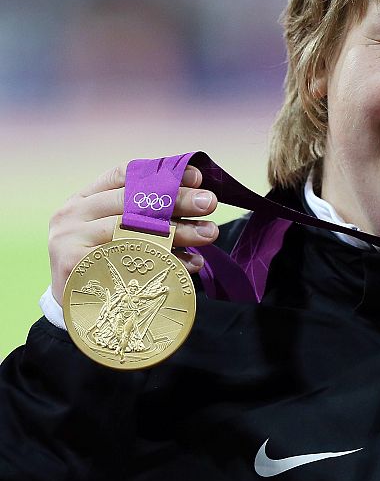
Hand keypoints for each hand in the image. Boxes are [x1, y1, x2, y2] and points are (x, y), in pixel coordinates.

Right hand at [48, 164, 217, 304]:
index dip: (163, 174)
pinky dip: (167, 262)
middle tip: (209, 202)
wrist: (68, 307)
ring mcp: (71, 241)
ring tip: (209, 233)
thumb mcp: (114, 228)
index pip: (125, 175)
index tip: (197, 178)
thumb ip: (144, 210)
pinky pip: (133, 262)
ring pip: (135, 230)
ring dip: (179, 231)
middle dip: (177, 200)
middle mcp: (73, 215)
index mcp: (83, 198)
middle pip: (133, 200)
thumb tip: (198, 193)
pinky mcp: (78, 269)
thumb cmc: (102, 259)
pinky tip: (192, 264)